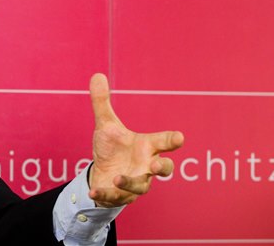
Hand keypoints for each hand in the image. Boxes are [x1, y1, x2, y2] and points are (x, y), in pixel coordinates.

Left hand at [88, 73, 183, 207]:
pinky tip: (94, 191)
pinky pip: (116, 198)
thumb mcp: (106, 125)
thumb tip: (96, 74)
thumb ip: (102, 102)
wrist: (103, 173)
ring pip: (141, 187)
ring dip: (130, 183)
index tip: (179, 137)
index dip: (172, 139)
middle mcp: (145, 166)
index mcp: (147, 147)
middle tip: (156, 165)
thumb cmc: (113, 148)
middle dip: (163, 168)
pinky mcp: (121, 195)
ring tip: (117, 177)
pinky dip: (105, 195)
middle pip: (164, 169)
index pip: (164, 141)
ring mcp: (136, 182)